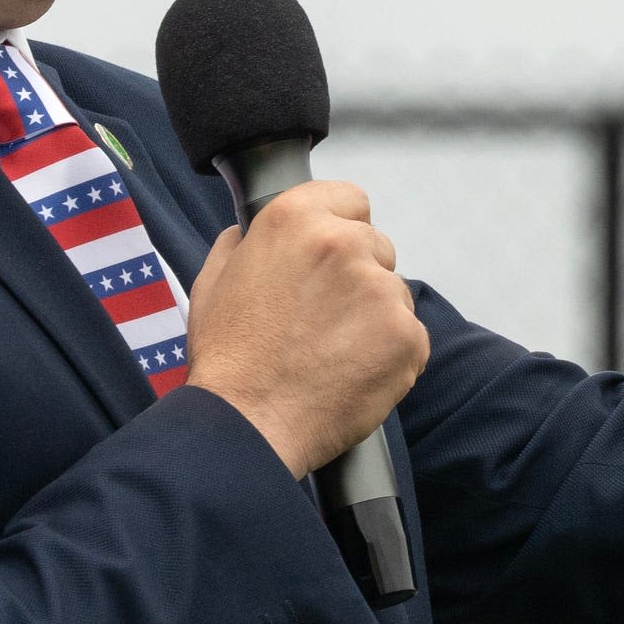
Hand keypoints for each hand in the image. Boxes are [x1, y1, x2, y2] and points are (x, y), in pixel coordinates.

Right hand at [183, 181, 431, 477]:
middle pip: (377, 247)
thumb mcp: (214, 282)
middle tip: (322, 319)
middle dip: (358, 277)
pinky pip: (409, 336)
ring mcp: (381, 289)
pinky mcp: (407, 335)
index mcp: (296, 219)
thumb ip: (241, 244)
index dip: (341, 228)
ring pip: (394, 294)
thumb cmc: (228, 358)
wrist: (246, 424)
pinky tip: (351, 372)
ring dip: (374, 317)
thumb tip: (250, 230)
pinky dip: (390, 355)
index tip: (330, 258)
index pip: (351, 199)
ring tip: (331, 352)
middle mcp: (345, 244)